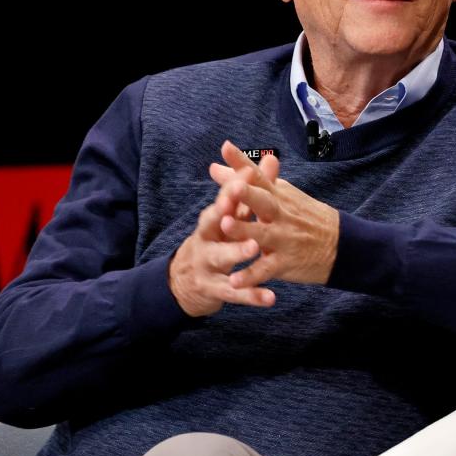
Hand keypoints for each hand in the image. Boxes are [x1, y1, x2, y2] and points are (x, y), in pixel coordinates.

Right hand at [168, 151, 279, 317]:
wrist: (184, 283)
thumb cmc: (215, 239)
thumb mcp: (229, 215)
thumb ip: (250, 190)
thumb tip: (269, 158)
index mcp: (212, 218)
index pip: (222, 198)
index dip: (232, 186)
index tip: (246, 173)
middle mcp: (206, 238)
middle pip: (213, 223)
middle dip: (225, 214)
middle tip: (237, 206)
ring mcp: (208, 264)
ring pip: (222, 257)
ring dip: (237, 252)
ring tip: (255, 248)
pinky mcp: (215, 289)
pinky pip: (235, 292)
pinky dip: (252, 295)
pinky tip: (271, 297)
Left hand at [209, 140, 339, 288]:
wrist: (342, 244)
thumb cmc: (304, 216)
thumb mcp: (280, 195)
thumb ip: (244, 183)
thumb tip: (215, 166)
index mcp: (277, 195)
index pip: (258, 175)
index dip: (242, 162)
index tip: (225, 147)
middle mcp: (280, 214)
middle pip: (263, 201)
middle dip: (247, 194)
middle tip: (231, 187)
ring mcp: (283, 238)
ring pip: (262, 234)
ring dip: (244, 230)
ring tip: (225, 225)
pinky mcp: (285, 263)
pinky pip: (265, 269)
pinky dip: (251, 276)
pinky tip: (234, 280)